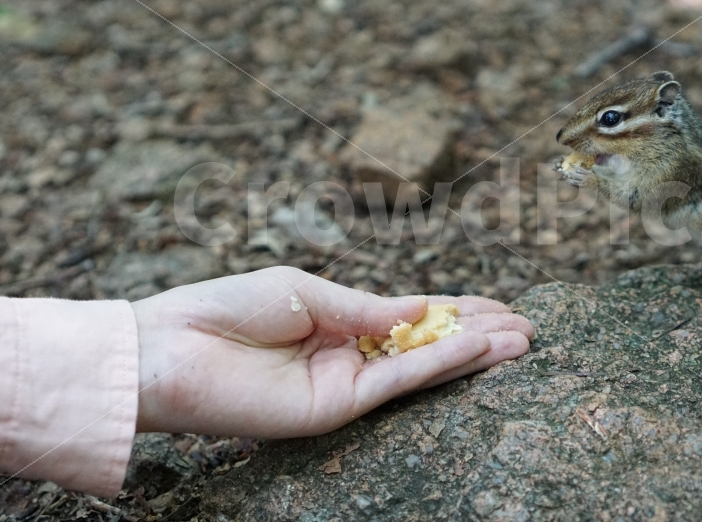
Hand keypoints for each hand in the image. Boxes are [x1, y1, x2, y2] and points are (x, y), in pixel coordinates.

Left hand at [132, 267, 534, 437]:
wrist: (173, 348)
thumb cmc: (230, 309)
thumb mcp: (308, 292)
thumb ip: (367, 307)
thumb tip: (422, 308)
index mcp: (340, 323)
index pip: (411, 318)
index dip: (455, 312)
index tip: (499, 306)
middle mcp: (350, 357)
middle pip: (427, 346)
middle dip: (477, 336)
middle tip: (528, 327)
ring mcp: (346, 386)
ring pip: (423, 369)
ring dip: (473, 354)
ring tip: (521, 340)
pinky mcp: (336, 409)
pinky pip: (399, 382)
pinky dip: (439, 365)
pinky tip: (477, 350)